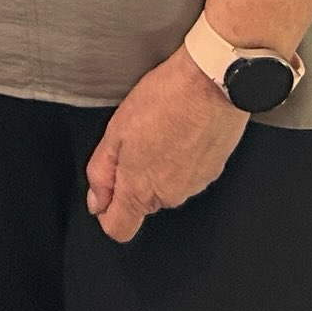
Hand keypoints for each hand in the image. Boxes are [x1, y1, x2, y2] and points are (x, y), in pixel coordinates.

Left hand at [84, 50, 247, 244]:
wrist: (213, 82)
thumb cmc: (166, 100)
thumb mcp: (116, 131)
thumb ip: (102, 172)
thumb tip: (97, 199)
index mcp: (141, 189)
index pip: (119, 228)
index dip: (107, 213)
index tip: (106, 193)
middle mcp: (170, 195)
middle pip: (143, 202)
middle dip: (134, 177)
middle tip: (135, 139)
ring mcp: (196, 185)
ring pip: (167, 185)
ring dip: (160, 164)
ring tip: (160, 127)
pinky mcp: (214, 170)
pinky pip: (190, 172)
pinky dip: (183, 156)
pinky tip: (180, 128)